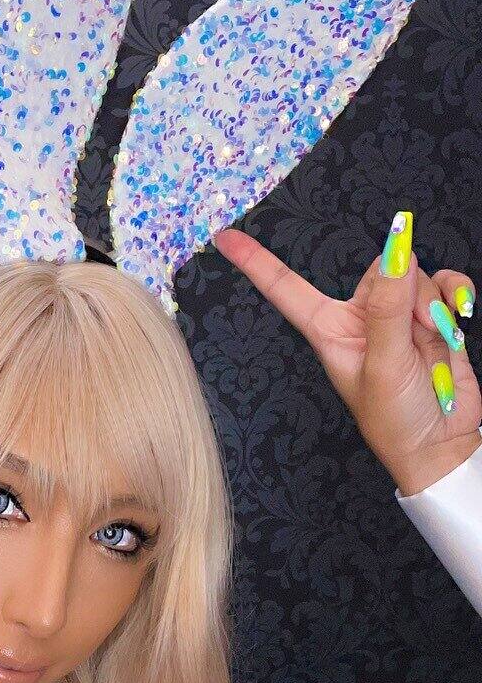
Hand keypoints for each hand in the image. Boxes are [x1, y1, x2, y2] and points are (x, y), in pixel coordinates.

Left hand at [213, 219, 478, 496]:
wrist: (440, 445)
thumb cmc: (397, 420)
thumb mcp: (384, 364)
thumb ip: (390, 306)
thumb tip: (397, 251)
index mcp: (329, 331)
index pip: (286, 289)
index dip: (256, 263)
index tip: (224, 237)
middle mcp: (360, 320)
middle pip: (380, 269)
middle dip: (407, 290)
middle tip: (419, 328)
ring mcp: (397, 318)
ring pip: (416, 276)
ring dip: (432, 302)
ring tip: (435, 340)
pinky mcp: (430, 319)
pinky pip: (444, 283)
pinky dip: (455, 294)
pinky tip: (460, 313)